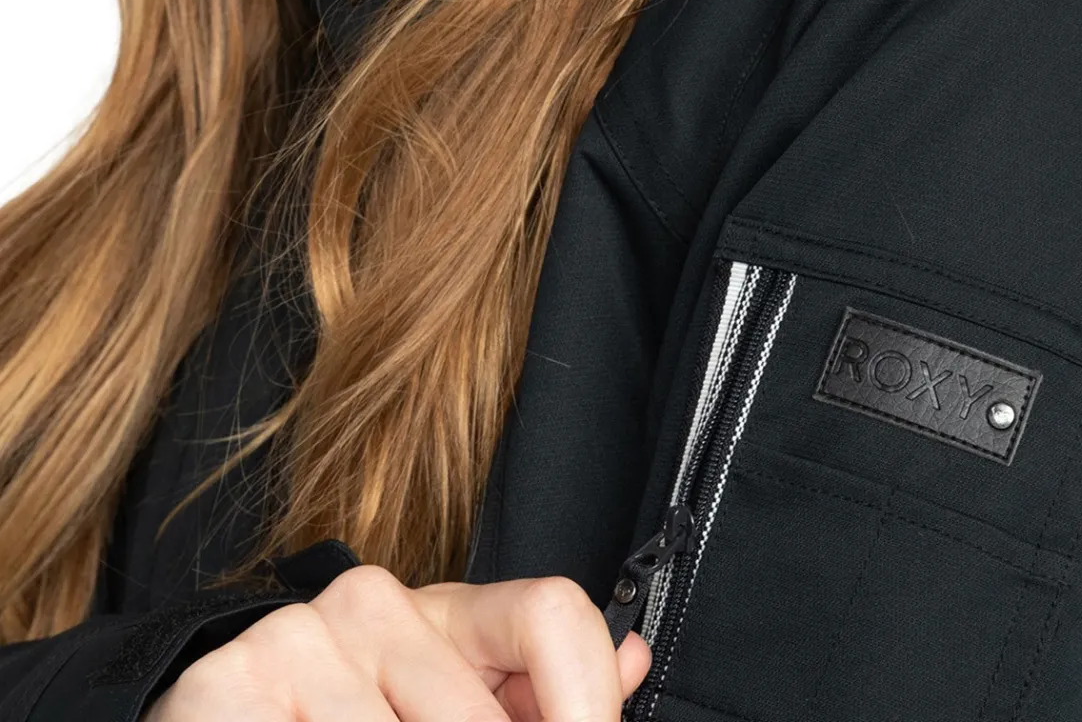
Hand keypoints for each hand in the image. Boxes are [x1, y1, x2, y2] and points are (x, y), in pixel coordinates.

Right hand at [140, 568, 650, 720]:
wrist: (214, 714)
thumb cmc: (351, 716)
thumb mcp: (447, 698)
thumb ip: (535, 690)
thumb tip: (634, 661)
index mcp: (446, 607)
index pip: (553, 616)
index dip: (589, 704)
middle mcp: (376, 602)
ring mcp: (300, 640)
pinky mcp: (229, 687)